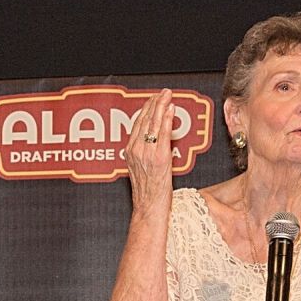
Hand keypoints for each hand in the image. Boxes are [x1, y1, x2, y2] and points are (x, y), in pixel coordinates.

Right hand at [122, 89, 176, 215]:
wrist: (148, 207)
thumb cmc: (147, 193)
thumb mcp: (140, 170)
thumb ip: (143, 154)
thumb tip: (151, 143)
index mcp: (130, 151)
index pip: (138, 124)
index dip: (146, 109)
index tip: (154, 99)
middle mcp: (136, 150)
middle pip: (145, 120)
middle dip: (155, 103)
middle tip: (163, 93)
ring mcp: (147, 153)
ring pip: (153, 124)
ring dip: (162, 106)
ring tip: (168, 96)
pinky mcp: (160, 158)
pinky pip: (163, 134)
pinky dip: (167, 119)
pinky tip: (171, 110)